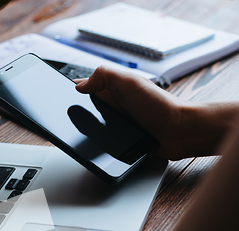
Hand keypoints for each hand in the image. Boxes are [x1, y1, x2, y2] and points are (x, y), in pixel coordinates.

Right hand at [76, 66, 238, 159]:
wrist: (178, 133)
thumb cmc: (160, 106)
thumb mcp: (130, 83)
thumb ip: (105, 76)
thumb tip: (80, 85)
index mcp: (112, 89)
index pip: (85, 88)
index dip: (72, 92)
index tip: (60, 97)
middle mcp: (112, 106)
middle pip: (84, 110)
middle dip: (77, 115)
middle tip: (72, 120)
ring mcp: (115, 125)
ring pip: (91, 130)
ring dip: (87, 133)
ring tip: (83, 135)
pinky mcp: (120, 142)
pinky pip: (103, 145)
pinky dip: (99, 146)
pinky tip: (98, 148)